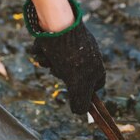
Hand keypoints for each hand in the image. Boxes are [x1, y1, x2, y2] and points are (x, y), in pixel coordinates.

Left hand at [25, 0, 105, 114]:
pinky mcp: (59, 39)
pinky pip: (50, 53)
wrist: (57, 26)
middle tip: (59, 71)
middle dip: (62, 76)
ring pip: (58, 65)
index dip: (85, 92)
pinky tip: (43, 51)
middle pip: (73, 77)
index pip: (96, 85)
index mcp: (96, 66)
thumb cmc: (71, 58)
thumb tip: (79, 112)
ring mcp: (73, 47)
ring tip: (49, 59)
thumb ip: (80, 102)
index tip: (76, 94)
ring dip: (50, 65)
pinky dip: (44, 54)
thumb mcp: (77, 85)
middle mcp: (86, 56)